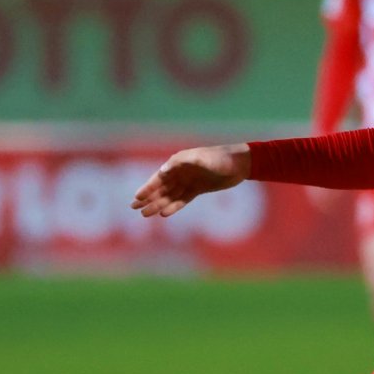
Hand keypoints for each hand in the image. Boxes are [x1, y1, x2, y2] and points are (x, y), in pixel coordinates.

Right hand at [132, 145, 249, 217]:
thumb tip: (162, 172)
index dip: (147, 188)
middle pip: (161, 188)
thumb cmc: (219, 158)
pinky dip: (173, 206)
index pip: (159, 178)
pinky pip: (182, 200)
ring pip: (169, 196)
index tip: (137, 198)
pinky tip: (164, 214)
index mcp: (178, 163)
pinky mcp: (198, 189)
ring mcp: (189, 181)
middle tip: (134, 209)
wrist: (239, 164)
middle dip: (148, 198)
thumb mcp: (200, 158)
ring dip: (157, 204)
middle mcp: (181, 172)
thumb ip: (181, 163)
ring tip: (146, 215)